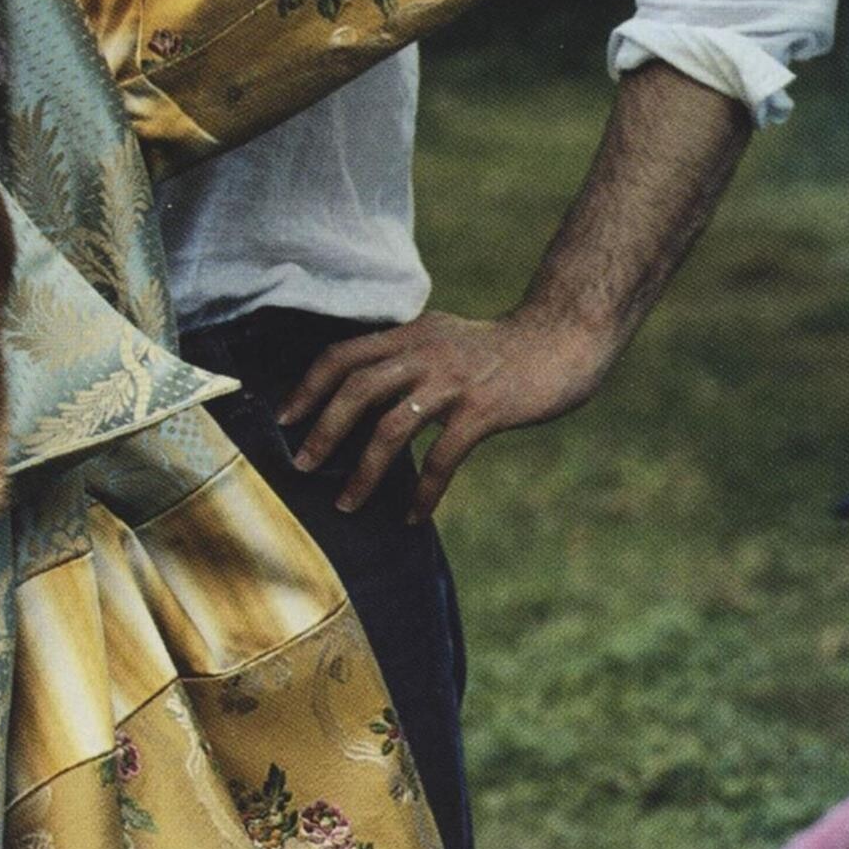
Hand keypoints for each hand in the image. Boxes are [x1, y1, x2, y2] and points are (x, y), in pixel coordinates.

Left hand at [280, 308, 617, 520]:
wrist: (564, 337)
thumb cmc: (500, 348)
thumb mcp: (443, 336)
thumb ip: (406, 355)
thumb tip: (360, 391)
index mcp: (410, 334)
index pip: (342, 354)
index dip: (308, 386)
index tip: (285, 417)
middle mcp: (425, 352)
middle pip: (356, 389)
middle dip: (323, 430)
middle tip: (300, 464)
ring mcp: (454, 381)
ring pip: (390, 427)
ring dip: (363, 471)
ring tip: (346, 503)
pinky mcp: (484, 410)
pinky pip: (442, 457)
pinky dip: (424, 490)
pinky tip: (413, 514)